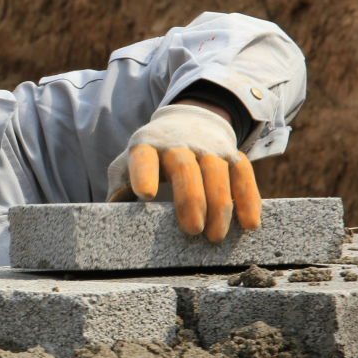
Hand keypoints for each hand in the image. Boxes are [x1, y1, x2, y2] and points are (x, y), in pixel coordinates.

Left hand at [106, 104, 261, 241]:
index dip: (144, 173)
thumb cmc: (150, 155)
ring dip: (219, 206)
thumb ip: (118, 188)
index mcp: (146, 146)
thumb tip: (108, 219)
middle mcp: (178, 143)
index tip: (144, 194)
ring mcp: (208, 147)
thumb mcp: (128, 164)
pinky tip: (249, 224)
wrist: (187, 121)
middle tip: (192, 231)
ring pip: (217, 172)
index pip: (143, 158)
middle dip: (190, 199)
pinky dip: (248, 199)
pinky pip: (243, 174)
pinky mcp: (231, 154)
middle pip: (185, 168)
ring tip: (214, 236)